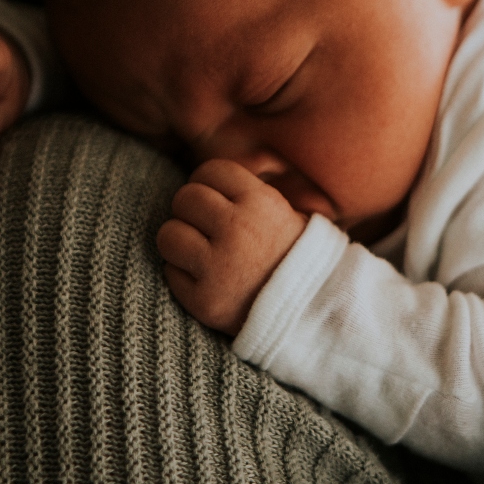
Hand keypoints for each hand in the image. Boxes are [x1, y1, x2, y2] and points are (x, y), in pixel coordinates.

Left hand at [157, 159, 307, 334]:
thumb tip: (210, 181)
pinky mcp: (204, 300)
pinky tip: (205, 279)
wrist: (314, 313)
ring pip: (168, 234)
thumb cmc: (297, 259)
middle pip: (185, 198)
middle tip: (204, 227)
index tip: (214, 199)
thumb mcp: (288, 214)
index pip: (210, 171)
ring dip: (179, 241)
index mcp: (261, 203)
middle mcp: (237, 229)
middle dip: (191, 211)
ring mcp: (219, 267)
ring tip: (198, 252)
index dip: (208, 183)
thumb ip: (250, 194)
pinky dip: (182, 276)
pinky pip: (170, 273)